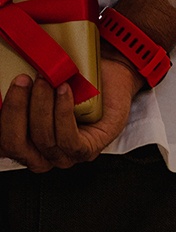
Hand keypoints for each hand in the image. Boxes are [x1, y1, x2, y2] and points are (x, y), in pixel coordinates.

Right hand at [0, 57, 143, 172]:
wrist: (108, 75)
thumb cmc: (71, 80)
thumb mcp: (38, 85)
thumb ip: (20, 91)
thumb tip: (9, 79)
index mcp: (23, 142)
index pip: (1, 142)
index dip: (0, 117)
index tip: (2, 92)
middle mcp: (40, 155)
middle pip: (15, 145)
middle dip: (16, 110)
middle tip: (23, 80)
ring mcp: (64, 156)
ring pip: (44, 140)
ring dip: (42, 107)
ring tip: (47, 80)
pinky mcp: (87, 150)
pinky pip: (69, 140)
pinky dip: (64, 113)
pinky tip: (64, 92)